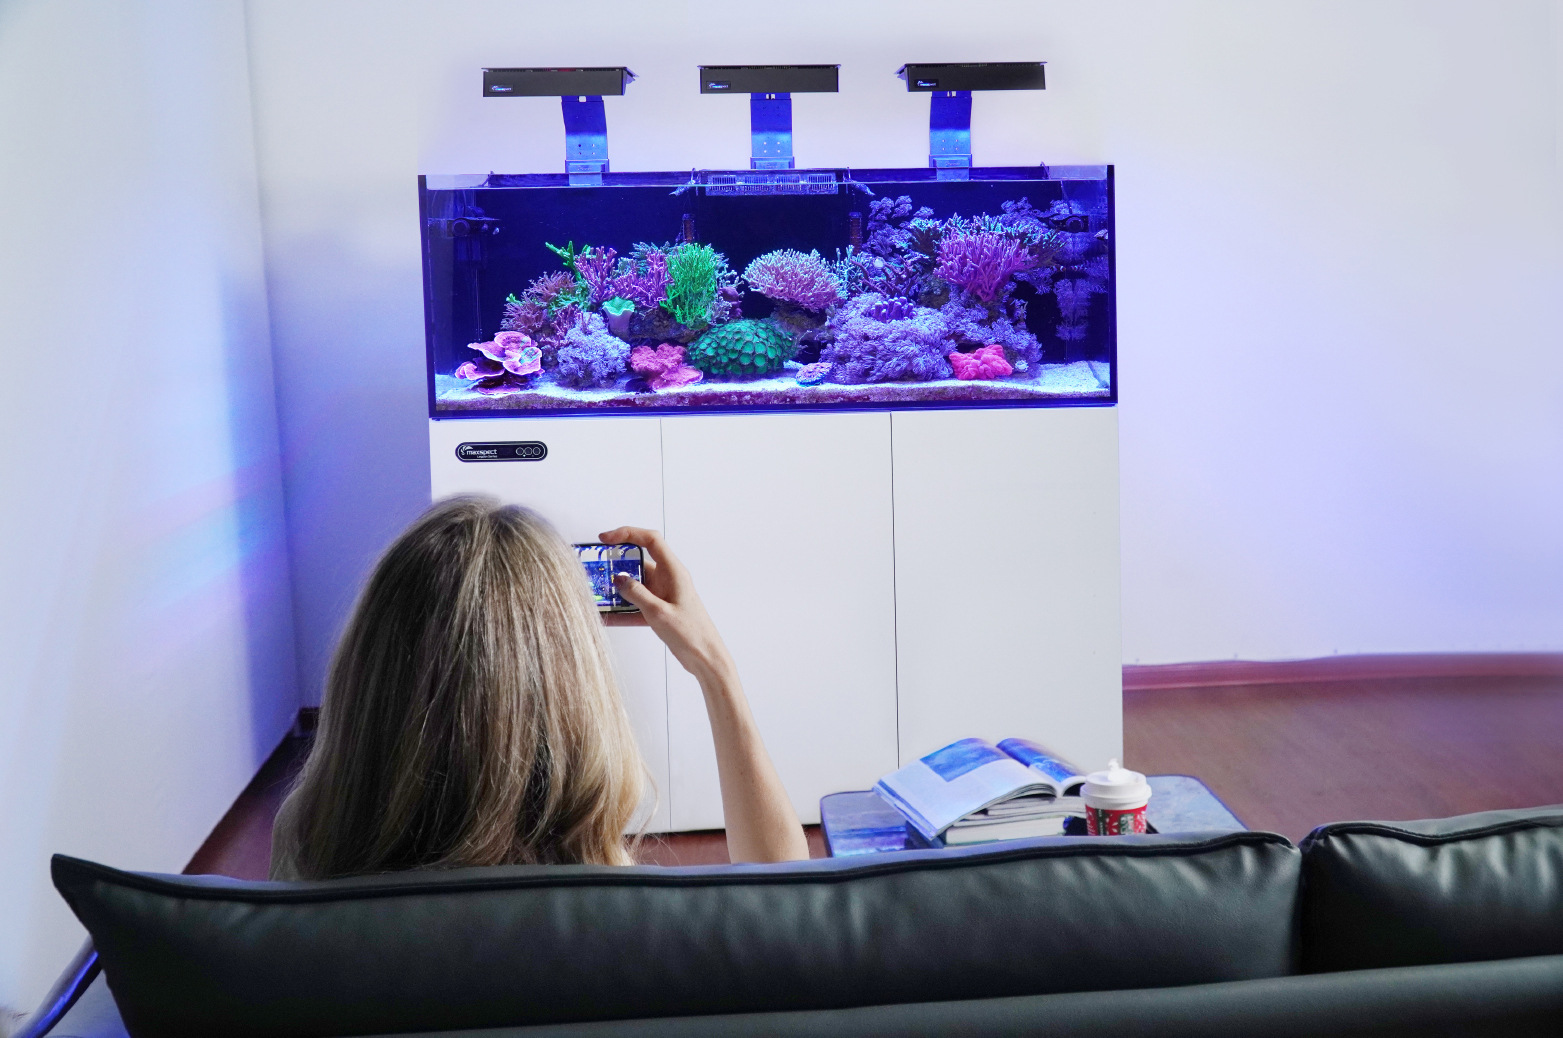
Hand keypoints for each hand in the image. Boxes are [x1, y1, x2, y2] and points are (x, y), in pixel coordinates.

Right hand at [596, 527, 735, 688]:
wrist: (705, 658)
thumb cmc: (690, 634)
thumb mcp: (659, 613)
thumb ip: (636, 594)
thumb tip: (618, 578)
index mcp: (673, 571)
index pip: (650, 541)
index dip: (627, 534)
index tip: (605, 539)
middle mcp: (668, 578)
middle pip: (638, 562)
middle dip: (616, 565)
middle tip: (595, 570)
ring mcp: (663, 594)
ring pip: (635, 585)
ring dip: (616, 590)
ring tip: (595, 595)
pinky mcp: (659, 610)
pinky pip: (636, 604)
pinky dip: (622, 610)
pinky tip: (606, 618)